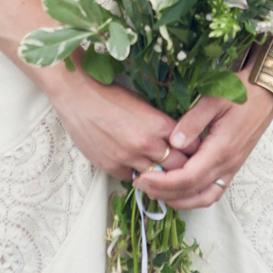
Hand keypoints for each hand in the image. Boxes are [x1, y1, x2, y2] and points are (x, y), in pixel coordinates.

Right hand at [51, 74, 188, 180]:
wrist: (77, 95)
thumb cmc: (110, 94)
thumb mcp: (142, 103)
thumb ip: (159, 123)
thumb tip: (174, 137)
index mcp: (158, 124)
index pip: (190, 147)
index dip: (194, 150)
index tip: (193, 151)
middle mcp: (146, 144)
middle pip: (178, 167)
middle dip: (182, 166)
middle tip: (182, 166)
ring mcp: (128, 158)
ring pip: (157, 177)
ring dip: (160, 174)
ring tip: (161, 169)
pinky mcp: (111, 166)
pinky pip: (133, 178)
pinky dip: (138, 175)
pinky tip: (137, 166)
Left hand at [133, 82, 272, 209]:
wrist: (265, 94)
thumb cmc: (240, 93)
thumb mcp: (213, 100)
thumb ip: (193, 121)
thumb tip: (173, 143)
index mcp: (221, 149)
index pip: (189, 177)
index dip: (164, 182)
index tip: (143, 177)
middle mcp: (227, 164)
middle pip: (193, 191)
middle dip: (164, 192)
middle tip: (140, 185)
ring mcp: (232, 168)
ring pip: (204, 197)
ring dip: (179, 200)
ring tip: (155, 192)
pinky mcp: (232, 167)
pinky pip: (213, 192)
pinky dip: (194, 197)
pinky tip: (178, 191)